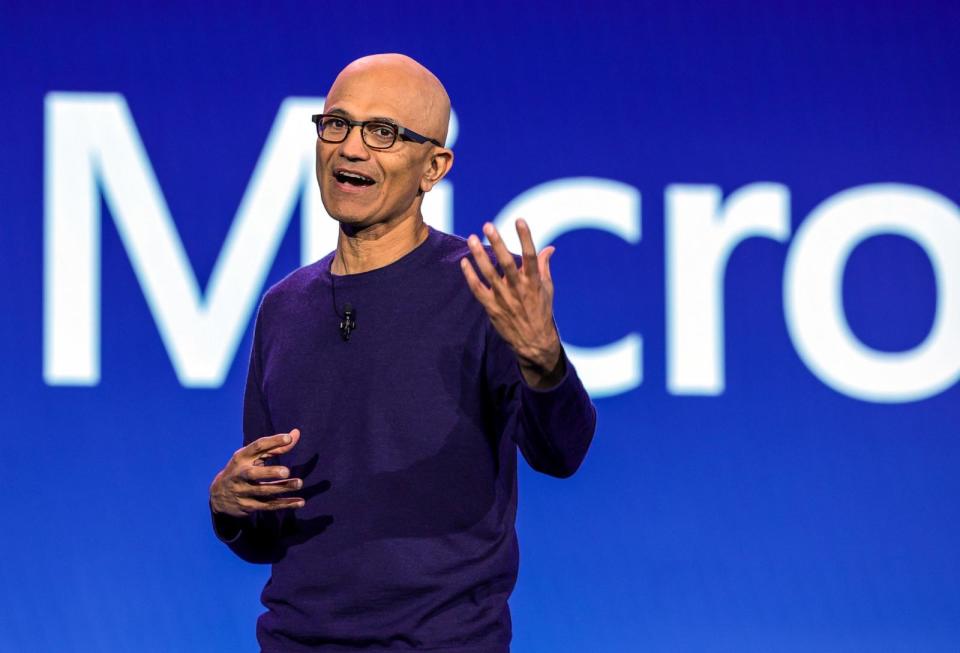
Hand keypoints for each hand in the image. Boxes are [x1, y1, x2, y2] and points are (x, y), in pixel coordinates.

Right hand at [209, 429, 304, 517]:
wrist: (219, 495)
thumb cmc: (243, 469)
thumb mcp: (253, 456)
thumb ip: (275, 447)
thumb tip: (296, 433)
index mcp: (241, 457)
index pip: (257, 447)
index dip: (272, 441)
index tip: (288, 438)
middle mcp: (240, 474)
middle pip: (253, 474)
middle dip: (269, 472)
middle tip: (286, 471)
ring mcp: (243, 491)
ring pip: (264, 492)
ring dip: (282, 488)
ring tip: (299, 483)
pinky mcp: (249, 506)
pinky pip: (269, 505)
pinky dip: (285, 504)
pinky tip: (300, 502)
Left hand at [460, 219, 564, 387]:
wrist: (534, 342)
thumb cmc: (542, 312)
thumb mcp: (547, 289)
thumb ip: (544, 267)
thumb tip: (549, 248)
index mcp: (534, 282)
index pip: (530, 256)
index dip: (525, 238)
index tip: (520, 220)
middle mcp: (519, 289)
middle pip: (506, 263)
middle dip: (497, 243)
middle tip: (488, 225)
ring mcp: (504, 299)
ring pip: (489, 274)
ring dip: (480, 255)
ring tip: (472, 238)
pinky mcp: (492, 308)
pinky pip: (478, 290)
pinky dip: (470, 276)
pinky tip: (464, 261)